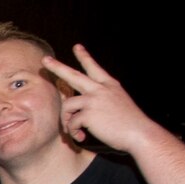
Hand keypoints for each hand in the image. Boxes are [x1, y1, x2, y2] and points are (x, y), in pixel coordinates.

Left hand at [44, 44, 158, 152]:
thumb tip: (82, 106)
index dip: (85, 57)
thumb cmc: (129, 124)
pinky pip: (71, 122)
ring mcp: (94, 100)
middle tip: (45, 60)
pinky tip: (81, 137)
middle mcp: (100, 89)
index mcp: (110, 85)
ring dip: (66, 120)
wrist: (139, 133)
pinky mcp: (89, 113)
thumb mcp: (118, 103)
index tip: (77, 47)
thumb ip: (102, 99)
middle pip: (73, 75)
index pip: (94, 68)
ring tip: (73, 130)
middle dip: (57, 67)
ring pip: (67, 105)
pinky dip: (73, 132)